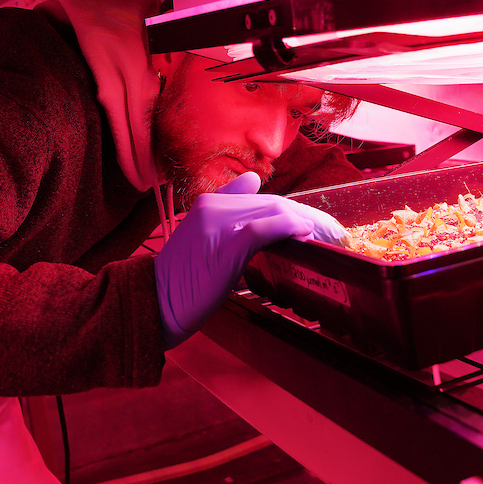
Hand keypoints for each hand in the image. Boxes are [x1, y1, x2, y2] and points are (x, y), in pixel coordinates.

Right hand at [153, 171, 346, 347]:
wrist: (151, 302)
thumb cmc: (180, 279)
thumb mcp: (201, 238)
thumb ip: (228, 211)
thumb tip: (254, 181)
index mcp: (209, 202)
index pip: (263, 198)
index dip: (292, 210)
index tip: (313, 224)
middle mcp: (214, 205)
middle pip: (273, 203)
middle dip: (307, 217)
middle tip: (331, 233)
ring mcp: (219, 223)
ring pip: (274, 211)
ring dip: (306, 223)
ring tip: (326, 237)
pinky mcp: (226, 244)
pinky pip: (266, 227)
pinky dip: (290, 228)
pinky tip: (306, 237)